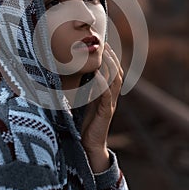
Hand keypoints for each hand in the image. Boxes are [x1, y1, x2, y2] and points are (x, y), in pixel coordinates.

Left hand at [81, 43, 122, 172]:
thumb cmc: (85, 124)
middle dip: (112, 56)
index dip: (110, 57)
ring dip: (110, 66)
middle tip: (105, 43)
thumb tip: (73, 74)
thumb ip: (84, 89)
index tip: (104, 43)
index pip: (112, 71)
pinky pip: (106, 95)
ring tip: (105, 54)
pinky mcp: (105, 113)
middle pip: (117, 72)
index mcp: (105, 93)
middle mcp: (110, 97)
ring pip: (115, 81)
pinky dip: (103, 84)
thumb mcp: (84, 102)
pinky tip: (98, 75)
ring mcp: (109, 104)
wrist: (88, 146)